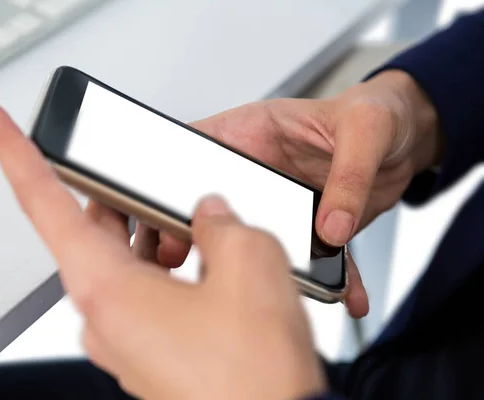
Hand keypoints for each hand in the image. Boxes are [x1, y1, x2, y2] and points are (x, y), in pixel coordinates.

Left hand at [0, 104, 326, 399]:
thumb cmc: (254, 375)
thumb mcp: (251, 263)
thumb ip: (221, 221)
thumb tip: (211, 214)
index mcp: (105, 289)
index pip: (43, 203)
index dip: (16, 154)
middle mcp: (104, 319)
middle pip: (91, 233)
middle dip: (118, 199)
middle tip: (142, 176)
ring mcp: (125, 342)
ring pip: (121, 266)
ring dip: (149, 237)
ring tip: (191, 223)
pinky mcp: (149, 356)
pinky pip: (143, 297)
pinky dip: (163, 271)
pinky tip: (203, 265)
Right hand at [138, 70, 442, 318]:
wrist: (408, 137)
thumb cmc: (380, 114)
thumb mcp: (367, 129)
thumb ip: (348, 175)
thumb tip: (331, 224)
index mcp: (256, 132)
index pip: (197, 152)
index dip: (174, 183)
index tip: (166, 214)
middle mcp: (259, 168)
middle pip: (213, 205)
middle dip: (198, 236)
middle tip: (190, 259)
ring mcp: (280, 199)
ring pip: (255, 238)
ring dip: (257, 267)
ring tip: (261, 288)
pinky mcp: (308, 224)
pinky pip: (310, 257)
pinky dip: (326, 281)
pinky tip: (343, 295)